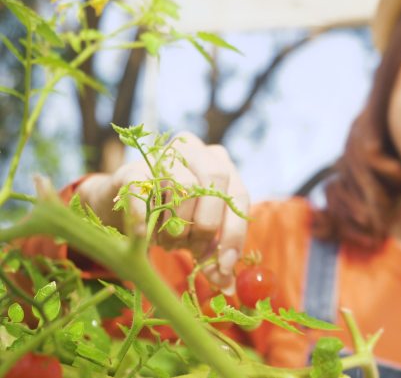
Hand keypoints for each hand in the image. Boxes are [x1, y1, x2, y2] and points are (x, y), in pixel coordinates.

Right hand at [76, 132, 249, 290]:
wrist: (124, 208)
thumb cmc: (171, 220)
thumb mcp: (198, 239)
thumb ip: (213, 259)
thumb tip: (228, 286)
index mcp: (221, 165)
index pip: (239, 195)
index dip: (234, 232)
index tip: (225, 264)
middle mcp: (197, 151)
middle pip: (214, 182)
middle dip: (205, 224)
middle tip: (190, 247)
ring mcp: (164, 155)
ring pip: (182, 185)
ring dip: (176, 223)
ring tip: (166, 240)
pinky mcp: (133, 169)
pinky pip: (143, 190)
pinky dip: (146, 217)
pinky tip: (144, 235)